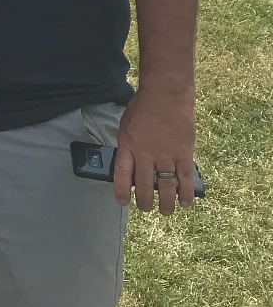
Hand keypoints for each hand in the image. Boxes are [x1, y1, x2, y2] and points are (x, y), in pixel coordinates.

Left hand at [113, 85, 195, 214]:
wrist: (165, 94)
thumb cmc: (142, 107)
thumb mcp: (126, 126)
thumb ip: (128, 146)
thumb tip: (131, 166)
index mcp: (128, 146)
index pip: (122, 174)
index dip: (121, 191)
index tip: (122, 202)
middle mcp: (146, 154)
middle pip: (145, 186)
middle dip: (145, 202)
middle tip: (146, 209)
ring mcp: (166, 155)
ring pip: (166, 186)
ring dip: (167, 203)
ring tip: (166, 212)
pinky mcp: (184, 153)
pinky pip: (185, 178)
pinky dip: (185, 193)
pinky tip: (185, 203)